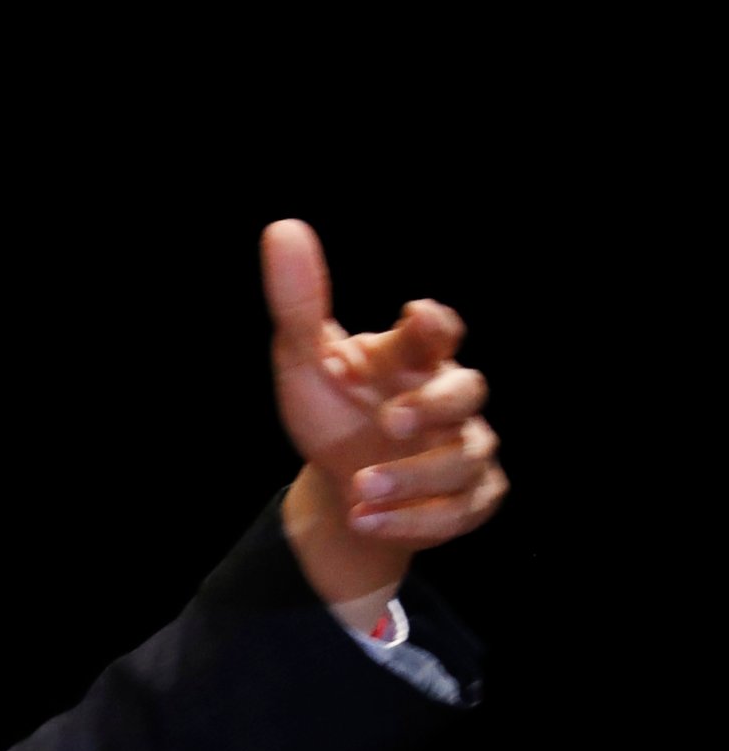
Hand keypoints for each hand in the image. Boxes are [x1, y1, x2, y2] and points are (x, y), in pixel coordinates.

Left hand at [262, 219, 507, 617]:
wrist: (340, 489)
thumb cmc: (332, 412)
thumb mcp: (305, 361)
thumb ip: (300, 304)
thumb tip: (282, 230)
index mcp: (412, 360)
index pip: (438, 332)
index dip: (433, 326)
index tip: (415, 318)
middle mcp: (447, 401)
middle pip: (468, 390)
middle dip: (436, 404)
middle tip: (392, 420)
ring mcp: (462, 450)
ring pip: (464, 458)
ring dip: (412, 476)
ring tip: (360, 487)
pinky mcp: (467, 500)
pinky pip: (460, 511)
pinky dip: (415, 520)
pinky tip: (367, 519)